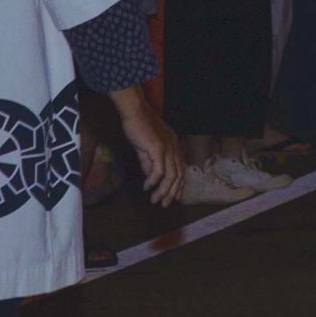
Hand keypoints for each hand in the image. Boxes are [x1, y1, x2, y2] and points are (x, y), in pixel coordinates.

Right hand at [113, 88, 183, 206]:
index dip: (179, 185)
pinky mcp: (158, 148)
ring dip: (162, 191)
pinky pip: (159, 170)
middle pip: (178, 175)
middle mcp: (174, 147)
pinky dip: (153, 181)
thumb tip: (150, 179)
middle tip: (164, 204)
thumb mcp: (146, 149)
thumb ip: (149, 163)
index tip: (174, 198)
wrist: (135, 112)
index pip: (181, 169)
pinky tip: (146, 187)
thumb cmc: (139, 128)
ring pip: (170, 175)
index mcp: (174, 146)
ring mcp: (167, 147)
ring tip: (154, 200)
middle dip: (172, 192)